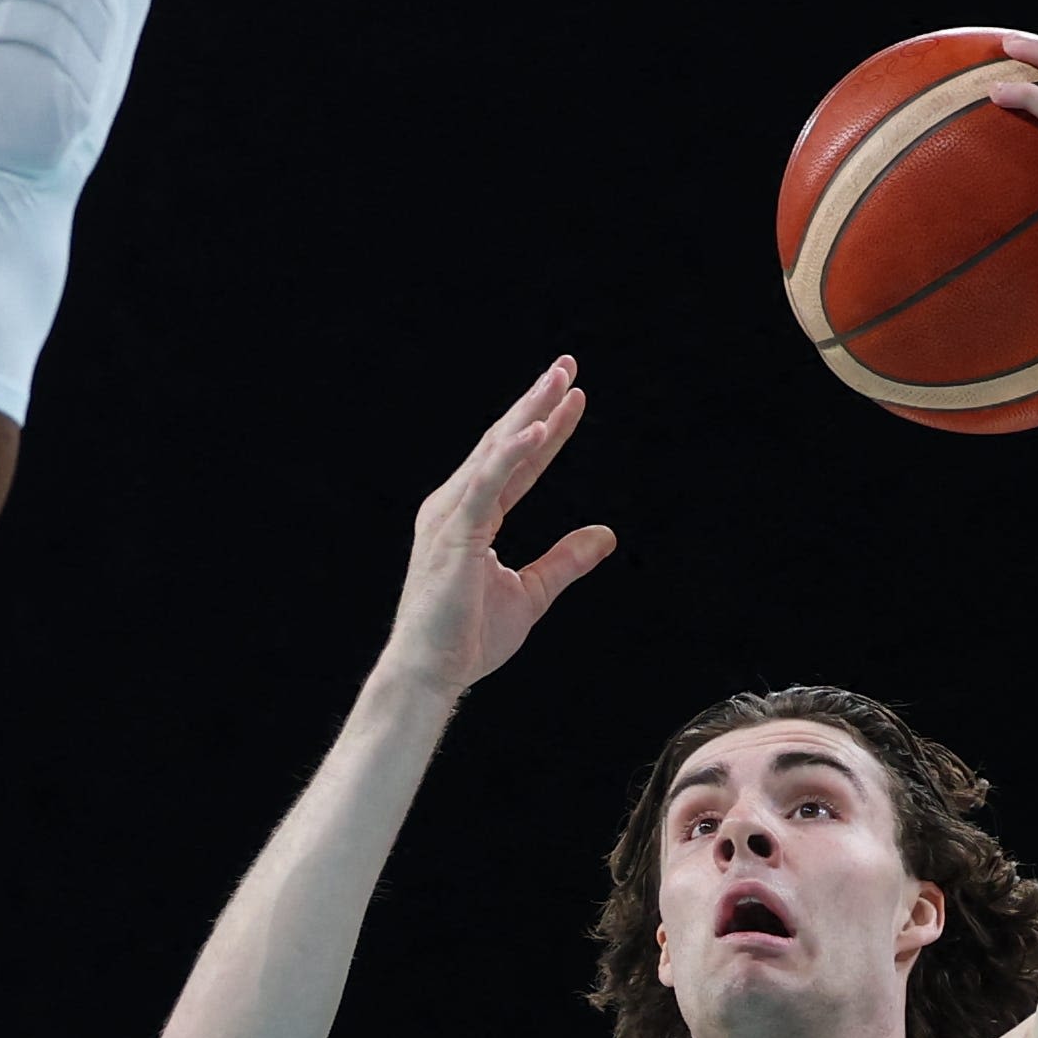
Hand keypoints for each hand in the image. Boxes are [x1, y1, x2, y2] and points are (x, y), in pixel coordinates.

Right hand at [383, 360, 617, 698]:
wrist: (431, 672)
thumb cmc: (468, 638)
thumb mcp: (531, 593)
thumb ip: (565, 560)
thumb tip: (606, 535)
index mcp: (472, 516)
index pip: (517, 464)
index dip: (547, 430)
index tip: (574, 398)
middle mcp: (457, 505)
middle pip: (504, 443)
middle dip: (537, 401)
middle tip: (568, 365)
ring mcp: (452, 515)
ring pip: (496, 452)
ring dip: (529, 413)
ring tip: (560, 381)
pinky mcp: (454, 532)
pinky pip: (488, 483)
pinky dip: (512, 454)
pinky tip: (538, 430)